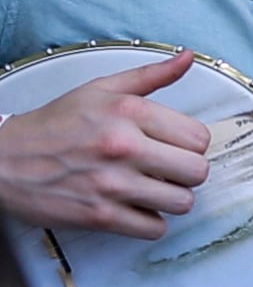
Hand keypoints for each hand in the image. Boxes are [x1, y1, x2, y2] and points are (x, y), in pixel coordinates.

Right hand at [0, 50, 211, 238]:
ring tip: (151, 189)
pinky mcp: (100, 216)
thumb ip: (151, 75)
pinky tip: (134, 207)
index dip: (190, 144)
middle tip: (166, 170)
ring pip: (182, 202)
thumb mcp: (101, 89)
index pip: (199, 138)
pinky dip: (148, 222)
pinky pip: (154, 228)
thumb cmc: (53, 125)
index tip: (175, 147)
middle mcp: (123, 147)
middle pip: (197, 171)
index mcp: (129, 112)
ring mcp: (112, 184)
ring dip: (170, 199)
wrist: (2, 159)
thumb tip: (187, 58)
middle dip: (185, 172)